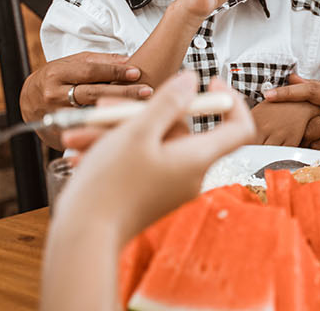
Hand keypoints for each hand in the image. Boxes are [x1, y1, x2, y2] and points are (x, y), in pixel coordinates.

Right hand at [20, 51, 149, 122]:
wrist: (27, 101)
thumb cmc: (55, 79)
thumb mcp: (71, 64)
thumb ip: (97, 61)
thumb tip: (126, 59)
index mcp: (58, 73)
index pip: (89, 70)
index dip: (114, 71)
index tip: (136, 72)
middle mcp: (54, 94)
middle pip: (93, 93)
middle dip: (122, 92)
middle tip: (146, 91)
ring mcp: (55, 116)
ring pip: (90, 115)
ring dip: (117, 112)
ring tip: (140, 110)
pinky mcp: (57, 134)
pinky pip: (84, 132)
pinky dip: (104, 129)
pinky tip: (124, 127)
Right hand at [52, 71, 254, 237]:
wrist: (84, 238)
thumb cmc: (111, 185)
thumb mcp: (138, 131)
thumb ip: (168, 102)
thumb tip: (192, 80)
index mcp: (198, 159)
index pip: (240, 128)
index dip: (230, 100)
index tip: (207, 81)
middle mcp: (189, 174)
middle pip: (180, 130)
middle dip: (142, 113)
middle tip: (106, 108)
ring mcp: (169, 186)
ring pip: (152, 143)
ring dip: (118, 132)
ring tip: (80, 133)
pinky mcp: (150, 194)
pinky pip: (140, 161)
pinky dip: (115, 151)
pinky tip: (82, 150)